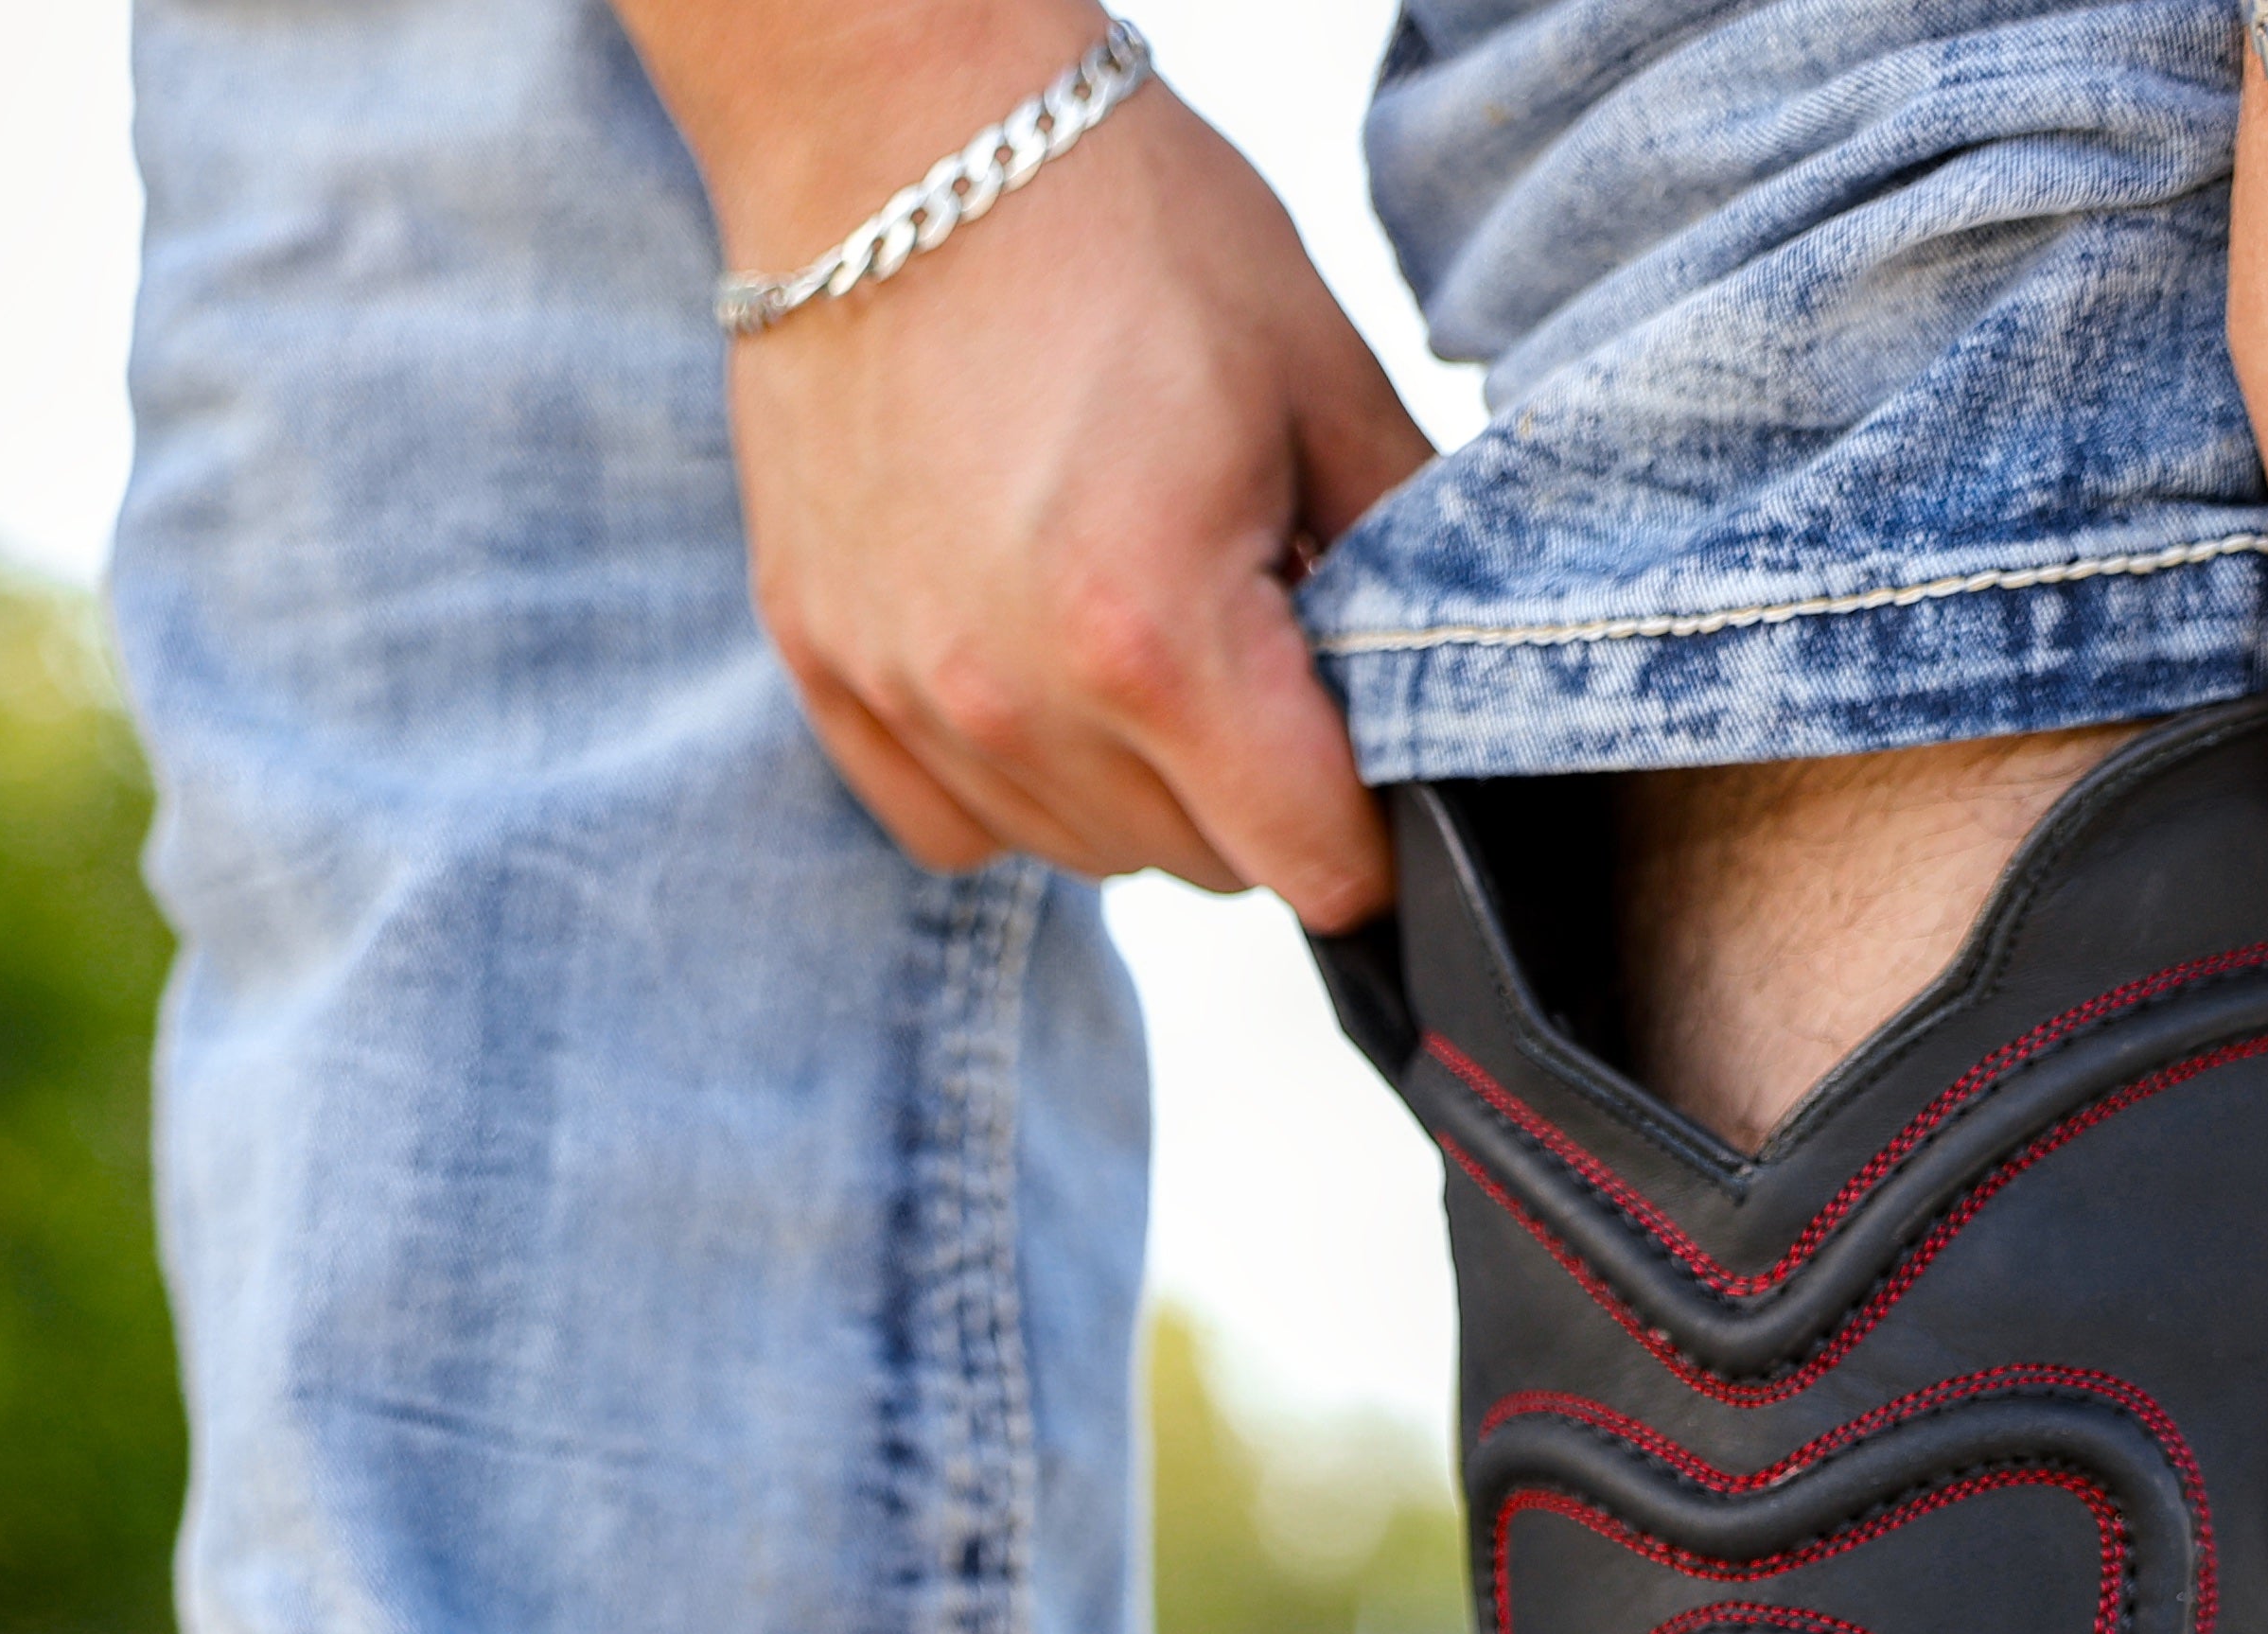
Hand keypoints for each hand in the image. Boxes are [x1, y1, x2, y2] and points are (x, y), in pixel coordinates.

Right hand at [618, 2, 1432, 930]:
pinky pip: (954, 824)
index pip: (1309, 861)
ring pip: (1082, 852)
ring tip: (1135, 624)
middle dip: (1254, 786)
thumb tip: (1440, 685)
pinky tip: (1036, 664)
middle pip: (1199, 866)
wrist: (891, 132)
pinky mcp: (827, 675)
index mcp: (1159, 638)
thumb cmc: (1111, 223)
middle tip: (1253, 638)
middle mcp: (1018, 704)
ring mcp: (908, 700)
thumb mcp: (1315, 376)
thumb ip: (1400, 560)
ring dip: (1135, 781)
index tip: (1373, 778)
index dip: (1369, 836)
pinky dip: (1013, 780)